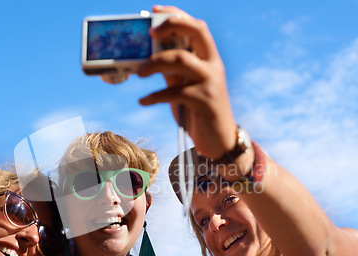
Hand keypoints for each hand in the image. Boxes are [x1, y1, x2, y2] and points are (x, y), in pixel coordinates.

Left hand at [137, 5, 236, 159]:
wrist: (219, 140)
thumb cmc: (197, 111)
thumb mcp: (184, 86)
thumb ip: (171, 71)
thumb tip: (146, 57)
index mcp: (209, 58)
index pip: (196, 26)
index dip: (176, 15)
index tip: (154, 12)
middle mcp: (213, 65)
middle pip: (196, 32)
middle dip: (171, 27)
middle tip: (149, 33)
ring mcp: (211, 82)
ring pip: (181, 59)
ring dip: (155, 62)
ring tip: (138, 73)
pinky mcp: (205, 101)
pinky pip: (175, 93)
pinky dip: (154, 96)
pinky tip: (143, 101)